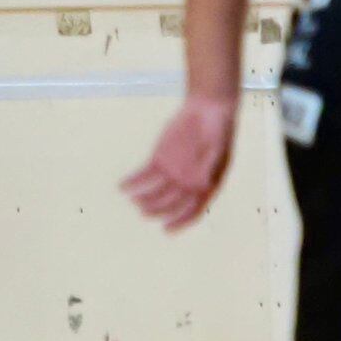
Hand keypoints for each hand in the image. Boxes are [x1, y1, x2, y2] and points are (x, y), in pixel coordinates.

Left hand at [124, 92, 238, 229]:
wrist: (207, 111)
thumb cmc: (218, 131)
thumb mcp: (217, 149)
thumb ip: (208, 167)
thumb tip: (202, 184)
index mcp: (206, 186)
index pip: (193, 211)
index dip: (180, 222)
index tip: (166, 229)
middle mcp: (188, 183)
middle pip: (170, 204)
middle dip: (157, 209)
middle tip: (143, 212)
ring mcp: (173, 172)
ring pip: (155, 192)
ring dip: (144, 198)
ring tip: (133, 201)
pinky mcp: (160, 159)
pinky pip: (144, 174)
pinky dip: (134, 181)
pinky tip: (122, 187)